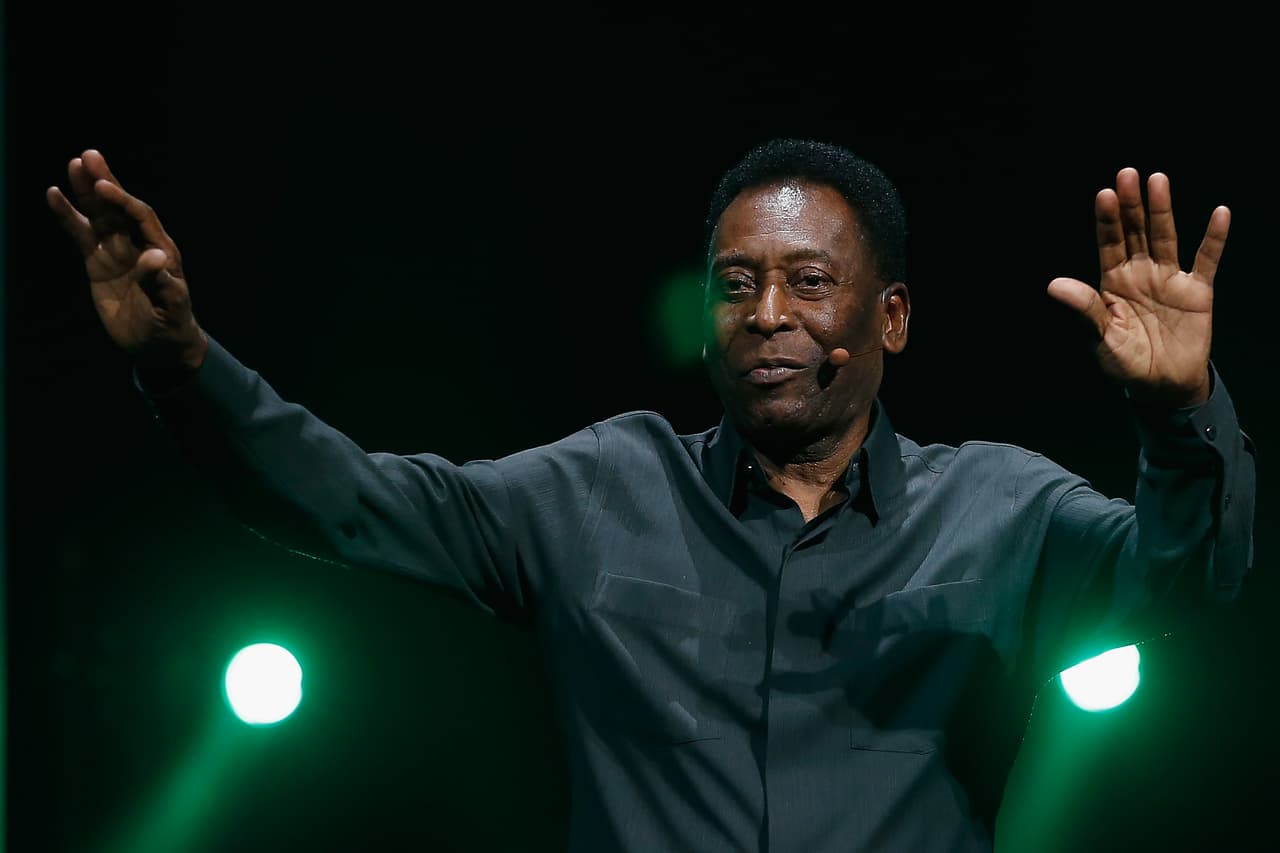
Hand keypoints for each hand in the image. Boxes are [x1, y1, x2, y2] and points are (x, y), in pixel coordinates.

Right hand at [47, 149, 206, 376]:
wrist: (157, 343)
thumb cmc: (171, 324)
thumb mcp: (172, 306)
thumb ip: (162, 282)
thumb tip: (155, 257)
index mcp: (161, 249)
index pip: (141, 217)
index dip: (123, 201)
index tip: (105, 188)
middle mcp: (137, 243)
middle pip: (119, 207)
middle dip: (105, 182)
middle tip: (89, 156)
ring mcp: (116, 250)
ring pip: (98, 215)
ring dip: (86, 191)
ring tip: (74, 165)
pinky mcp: (97, 261)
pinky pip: (80, 234)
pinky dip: (68, 216)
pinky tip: (54, 195)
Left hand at [1047, 168, 1228, 407]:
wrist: (1162, 386)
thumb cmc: (1125, 362)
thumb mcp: (1102, 338)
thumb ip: (1085, 309)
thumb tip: (1054, 285)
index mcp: (1112, 283)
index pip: (1109, 244)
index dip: (1107, 220)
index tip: (1104, 193)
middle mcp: (1140, 274)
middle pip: (1135, 232)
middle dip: (1131, 205)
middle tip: (1128, 173)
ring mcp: (1169, 279)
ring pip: (1166, 237)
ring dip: (1162, 210)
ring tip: (1158, 180)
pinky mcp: (1197, 292)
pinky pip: (1207, 260)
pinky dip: (1214, 238)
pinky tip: (1220, 213)